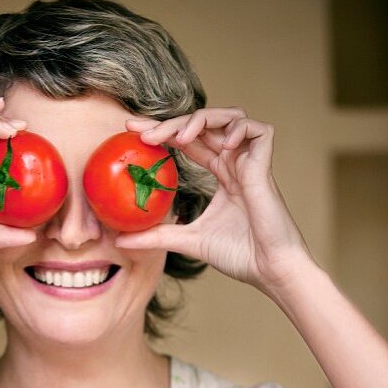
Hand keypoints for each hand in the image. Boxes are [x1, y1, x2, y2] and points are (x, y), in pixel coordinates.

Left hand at [120, 108, 312, 294]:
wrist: (268, 270)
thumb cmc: (239, 255)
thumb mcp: (187, 241)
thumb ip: (157, 236)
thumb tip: (119, 240)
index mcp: (222, 175)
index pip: (190, 142)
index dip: (164, 132)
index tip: (133, 132)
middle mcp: (236, 164)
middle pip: (204, 125)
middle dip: (171, 122)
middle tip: (142, 131)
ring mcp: (252, 163)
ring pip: (231, 117)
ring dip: (202, 120)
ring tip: (179, 139)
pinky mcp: (266, 167)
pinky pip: (260, 130)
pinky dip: (239, 129)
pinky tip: (222, 146)